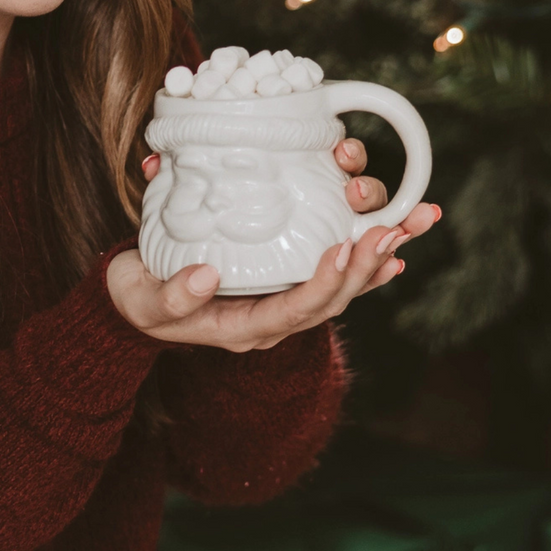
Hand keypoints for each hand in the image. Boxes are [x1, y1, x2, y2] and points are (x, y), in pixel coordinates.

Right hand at [108, 141, 440, 350]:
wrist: (137, 298)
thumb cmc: (138, 297)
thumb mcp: (144, 299)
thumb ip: (172, 297)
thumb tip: (206, 277)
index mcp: (244, 328)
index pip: (296, 311)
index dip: (324, 284)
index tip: (342, 248)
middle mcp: (273, 318)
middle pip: (333, 297)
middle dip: (367, 262)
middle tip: (392, 225)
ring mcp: (282, 299)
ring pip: (344, 282)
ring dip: (380, 252)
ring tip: (413, 222)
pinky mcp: (284, 278)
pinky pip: (336, 271)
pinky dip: (369, 257)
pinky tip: (396, 240)